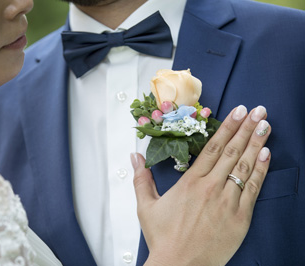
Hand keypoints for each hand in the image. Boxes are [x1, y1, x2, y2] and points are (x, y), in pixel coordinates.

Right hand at [131, 105, 270, 265]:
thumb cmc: (163, 237)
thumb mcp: (145, 206)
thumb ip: (141, 178)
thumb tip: (134, 157)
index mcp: (190, 183)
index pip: (212, 148)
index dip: (226, 128)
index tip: (237, 112)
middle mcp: (210, 188)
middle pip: (231, 152)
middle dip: (246, 128)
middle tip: (257, 110)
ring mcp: (227, 202)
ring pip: (244, 166)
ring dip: (256, 143)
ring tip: (265, 125)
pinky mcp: (239, 218)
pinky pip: (253, 188)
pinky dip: (261, 170)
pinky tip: (266, 154)